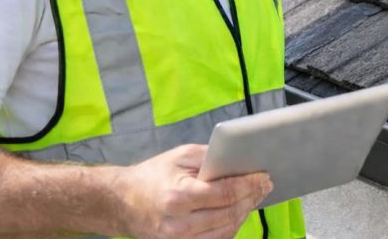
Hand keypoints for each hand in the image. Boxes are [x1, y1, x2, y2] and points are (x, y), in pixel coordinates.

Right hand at [116, 144, 271, 238]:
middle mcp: (178, 225)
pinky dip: (230, 227)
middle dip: (251, 198)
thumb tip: (241, 161)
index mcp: (178, 197)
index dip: (249, 185)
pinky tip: (238, 212)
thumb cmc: (153, 175)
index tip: (264, 177)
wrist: (121, 203)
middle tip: (266, 186)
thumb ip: (211, 158)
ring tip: (255, 198)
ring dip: (244, 214)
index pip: (225, 193)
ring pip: (225, 232)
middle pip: (229, 214)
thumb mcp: (181, 156)